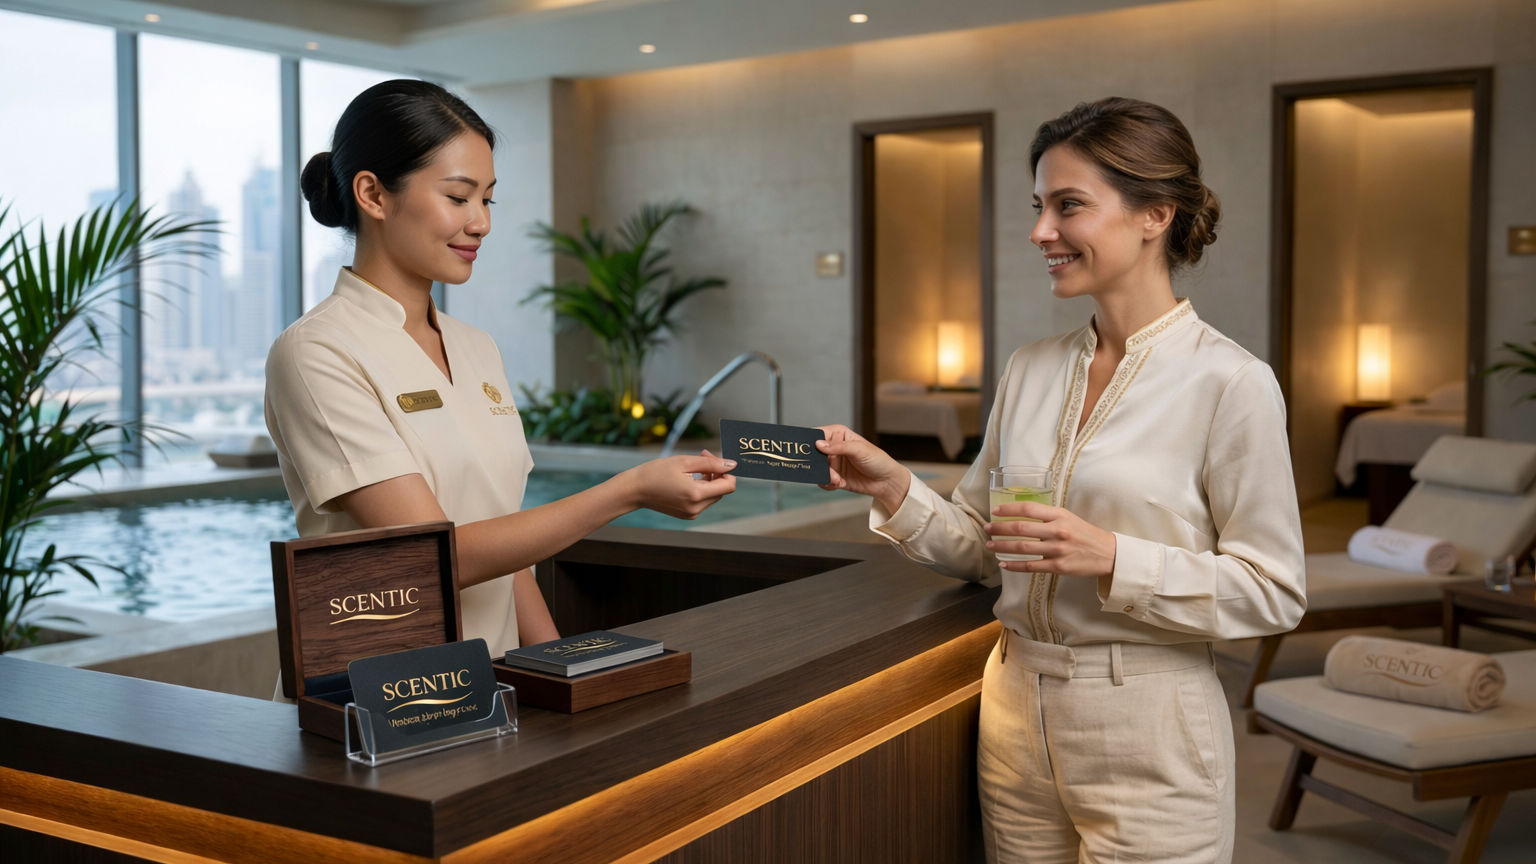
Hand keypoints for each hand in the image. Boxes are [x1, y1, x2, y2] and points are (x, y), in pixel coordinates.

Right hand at [618, 451, 736, 519]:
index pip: (729, 486)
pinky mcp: (687, 515)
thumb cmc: (656, 472)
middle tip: (701, 457)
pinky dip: (701, 489)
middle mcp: (696, 508)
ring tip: (692, 468)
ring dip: (709, 481)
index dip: (727, 471)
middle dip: (717, 473)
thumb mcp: (684, 461)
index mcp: (696, 495)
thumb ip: (710, 463)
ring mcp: (692, 514)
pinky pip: (703, 501)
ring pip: (713, 496)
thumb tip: (732, 464)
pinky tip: (687, 479)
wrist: (635, 490)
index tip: (714, 459)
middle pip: (722, 491)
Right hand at [814, 424, 910, 513]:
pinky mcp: (834, 477)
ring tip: (836, 478)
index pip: (818, 434)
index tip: (804, 448)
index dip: (809, 440)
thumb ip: (838, 447)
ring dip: (825, 475)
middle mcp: (833, 448)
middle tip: (823, 468)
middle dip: (816, 463)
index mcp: (839, 435)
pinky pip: (823, 481)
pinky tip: (840, 483)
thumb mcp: (859, 450)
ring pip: (817, 469)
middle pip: (814, 453)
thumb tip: (818, 444)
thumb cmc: (878, 460)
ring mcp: (833, 464)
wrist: (886, 482)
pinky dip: (829, 483)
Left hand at [984, 501, 1117, 577]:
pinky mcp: (1058, 567)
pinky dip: (1014, 565)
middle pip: (1020, 528)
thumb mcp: (1068, 517)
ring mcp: (1057, 550)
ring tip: (990, 545)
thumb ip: (1047, 516)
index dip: (1009, 509)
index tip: (995, 511)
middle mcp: (1057, 531)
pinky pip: (1030, 566)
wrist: (1107, 554)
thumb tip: (1021, 515)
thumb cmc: (1085, 534)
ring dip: (1002, 546)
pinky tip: (1004, 564)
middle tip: (987, 528)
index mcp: (1059, 515)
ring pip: (1022, 548)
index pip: (1028, 509)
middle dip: (999, 528)